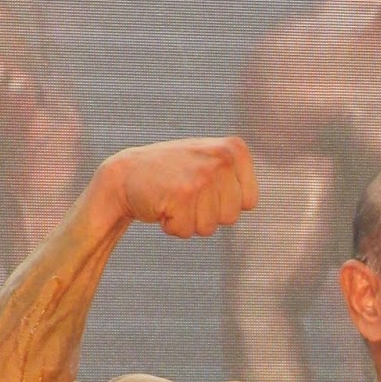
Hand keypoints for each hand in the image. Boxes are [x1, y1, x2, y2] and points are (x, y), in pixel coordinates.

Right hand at [98, 137, 257, 237]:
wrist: (126, 174)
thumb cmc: (173, 175)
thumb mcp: (211, 164)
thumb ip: (237, 177)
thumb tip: (254, 202)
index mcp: (234, 149)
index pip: (249, 202)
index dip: (224, 204)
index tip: (204, 186)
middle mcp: (222, 159)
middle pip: (230, 218)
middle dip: (207, 215)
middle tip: (185, 192)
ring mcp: (202, 176)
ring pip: (209, 228)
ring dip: (189, 221)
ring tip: (173, 197)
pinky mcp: (182, 194)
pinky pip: (186, 232)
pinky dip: (171, 226)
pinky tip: (162, 203)